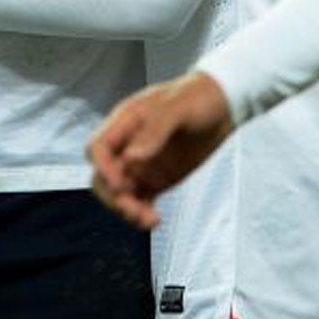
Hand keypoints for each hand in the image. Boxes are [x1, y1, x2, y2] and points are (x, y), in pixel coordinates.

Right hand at [85, 71, 233, 230]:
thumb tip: (132, 158)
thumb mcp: (178, 107)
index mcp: (125, 123)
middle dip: (113, 196)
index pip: (97, 148)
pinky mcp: (156, 180)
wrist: (221, 106)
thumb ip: (155, 131)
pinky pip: (139, 202)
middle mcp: (127, 146)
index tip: (121, 184)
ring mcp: (140, 165)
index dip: (102, 168)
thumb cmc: (197, 97)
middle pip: (102, 177)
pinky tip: (154, 220)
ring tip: (150, 220)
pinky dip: (141, 214)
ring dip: (126, 210)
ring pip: (118, 194)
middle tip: (134, 209)